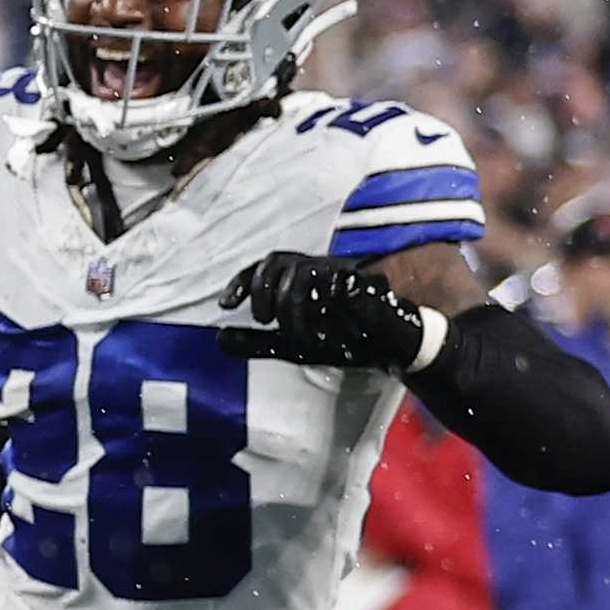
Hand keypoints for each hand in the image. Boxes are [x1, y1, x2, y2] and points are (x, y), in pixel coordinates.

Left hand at [215, 250, 430, 372]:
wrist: (390, 348)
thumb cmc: (343, 340)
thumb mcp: (291, 347)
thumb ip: (257, 342)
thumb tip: (218, 339)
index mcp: (298, 279)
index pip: (263, 267)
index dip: (241, 282)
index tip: (225, 305)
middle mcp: (317, 269)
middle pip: (277, 260)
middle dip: (262, 289)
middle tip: (263, 320)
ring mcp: (341, 272)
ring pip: (302, 272)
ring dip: (293, 308)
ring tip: (300, 336)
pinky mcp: (364, 282)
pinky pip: (338, 281)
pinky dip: (326, 306)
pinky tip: (326, 327)